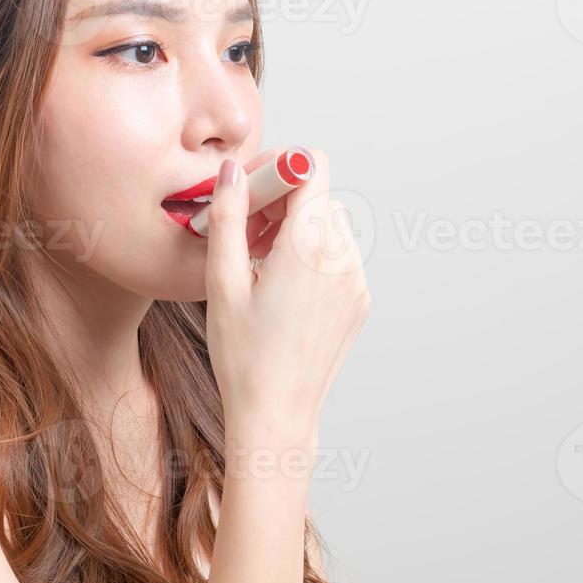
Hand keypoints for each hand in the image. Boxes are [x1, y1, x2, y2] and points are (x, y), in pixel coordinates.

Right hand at [203, 148, 370, 456]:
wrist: (277, 416)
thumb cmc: (243, 357)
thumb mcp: (222, 283)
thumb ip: (228, 217)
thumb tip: (232, 171)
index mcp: (308, 247)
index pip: (311, 167)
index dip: (278, 168)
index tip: (251, 192)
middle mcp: (342, 257)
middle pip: (318, 196)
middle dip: (280, 204)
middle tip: (245, 238)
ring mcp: (357, 280)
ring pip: (330, 225)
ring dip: (296, 231)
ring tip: (261, 268)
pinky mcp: (361, 301)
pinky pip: (339, 257)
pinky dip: (312, 258)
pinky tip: (281, 291)